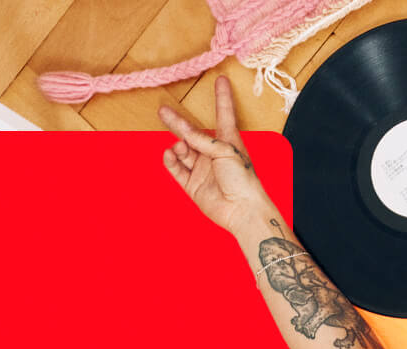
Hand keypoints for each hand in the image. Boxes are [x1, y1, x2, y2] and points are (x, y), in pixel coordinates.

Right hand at [159, 76, 270, 232]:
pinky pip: (177, 170)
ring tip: (179, 147)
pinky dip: (171, 161)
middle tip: (163, 111)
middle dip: (178, 124)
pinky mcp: (193, 186)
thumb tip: (182, 135)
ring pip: (182, 152)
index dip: (223, 97)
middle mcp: (213, 154)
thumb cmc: (243, 179)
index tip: (222, 80)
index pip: (224, 114)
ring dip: (178, 146)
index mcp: (228, 142)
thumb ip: (202, 140)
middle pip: (192, 134)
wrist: (242, 210)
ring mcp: (202, 170)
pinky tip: (170, 155)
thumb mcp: (225, 151)